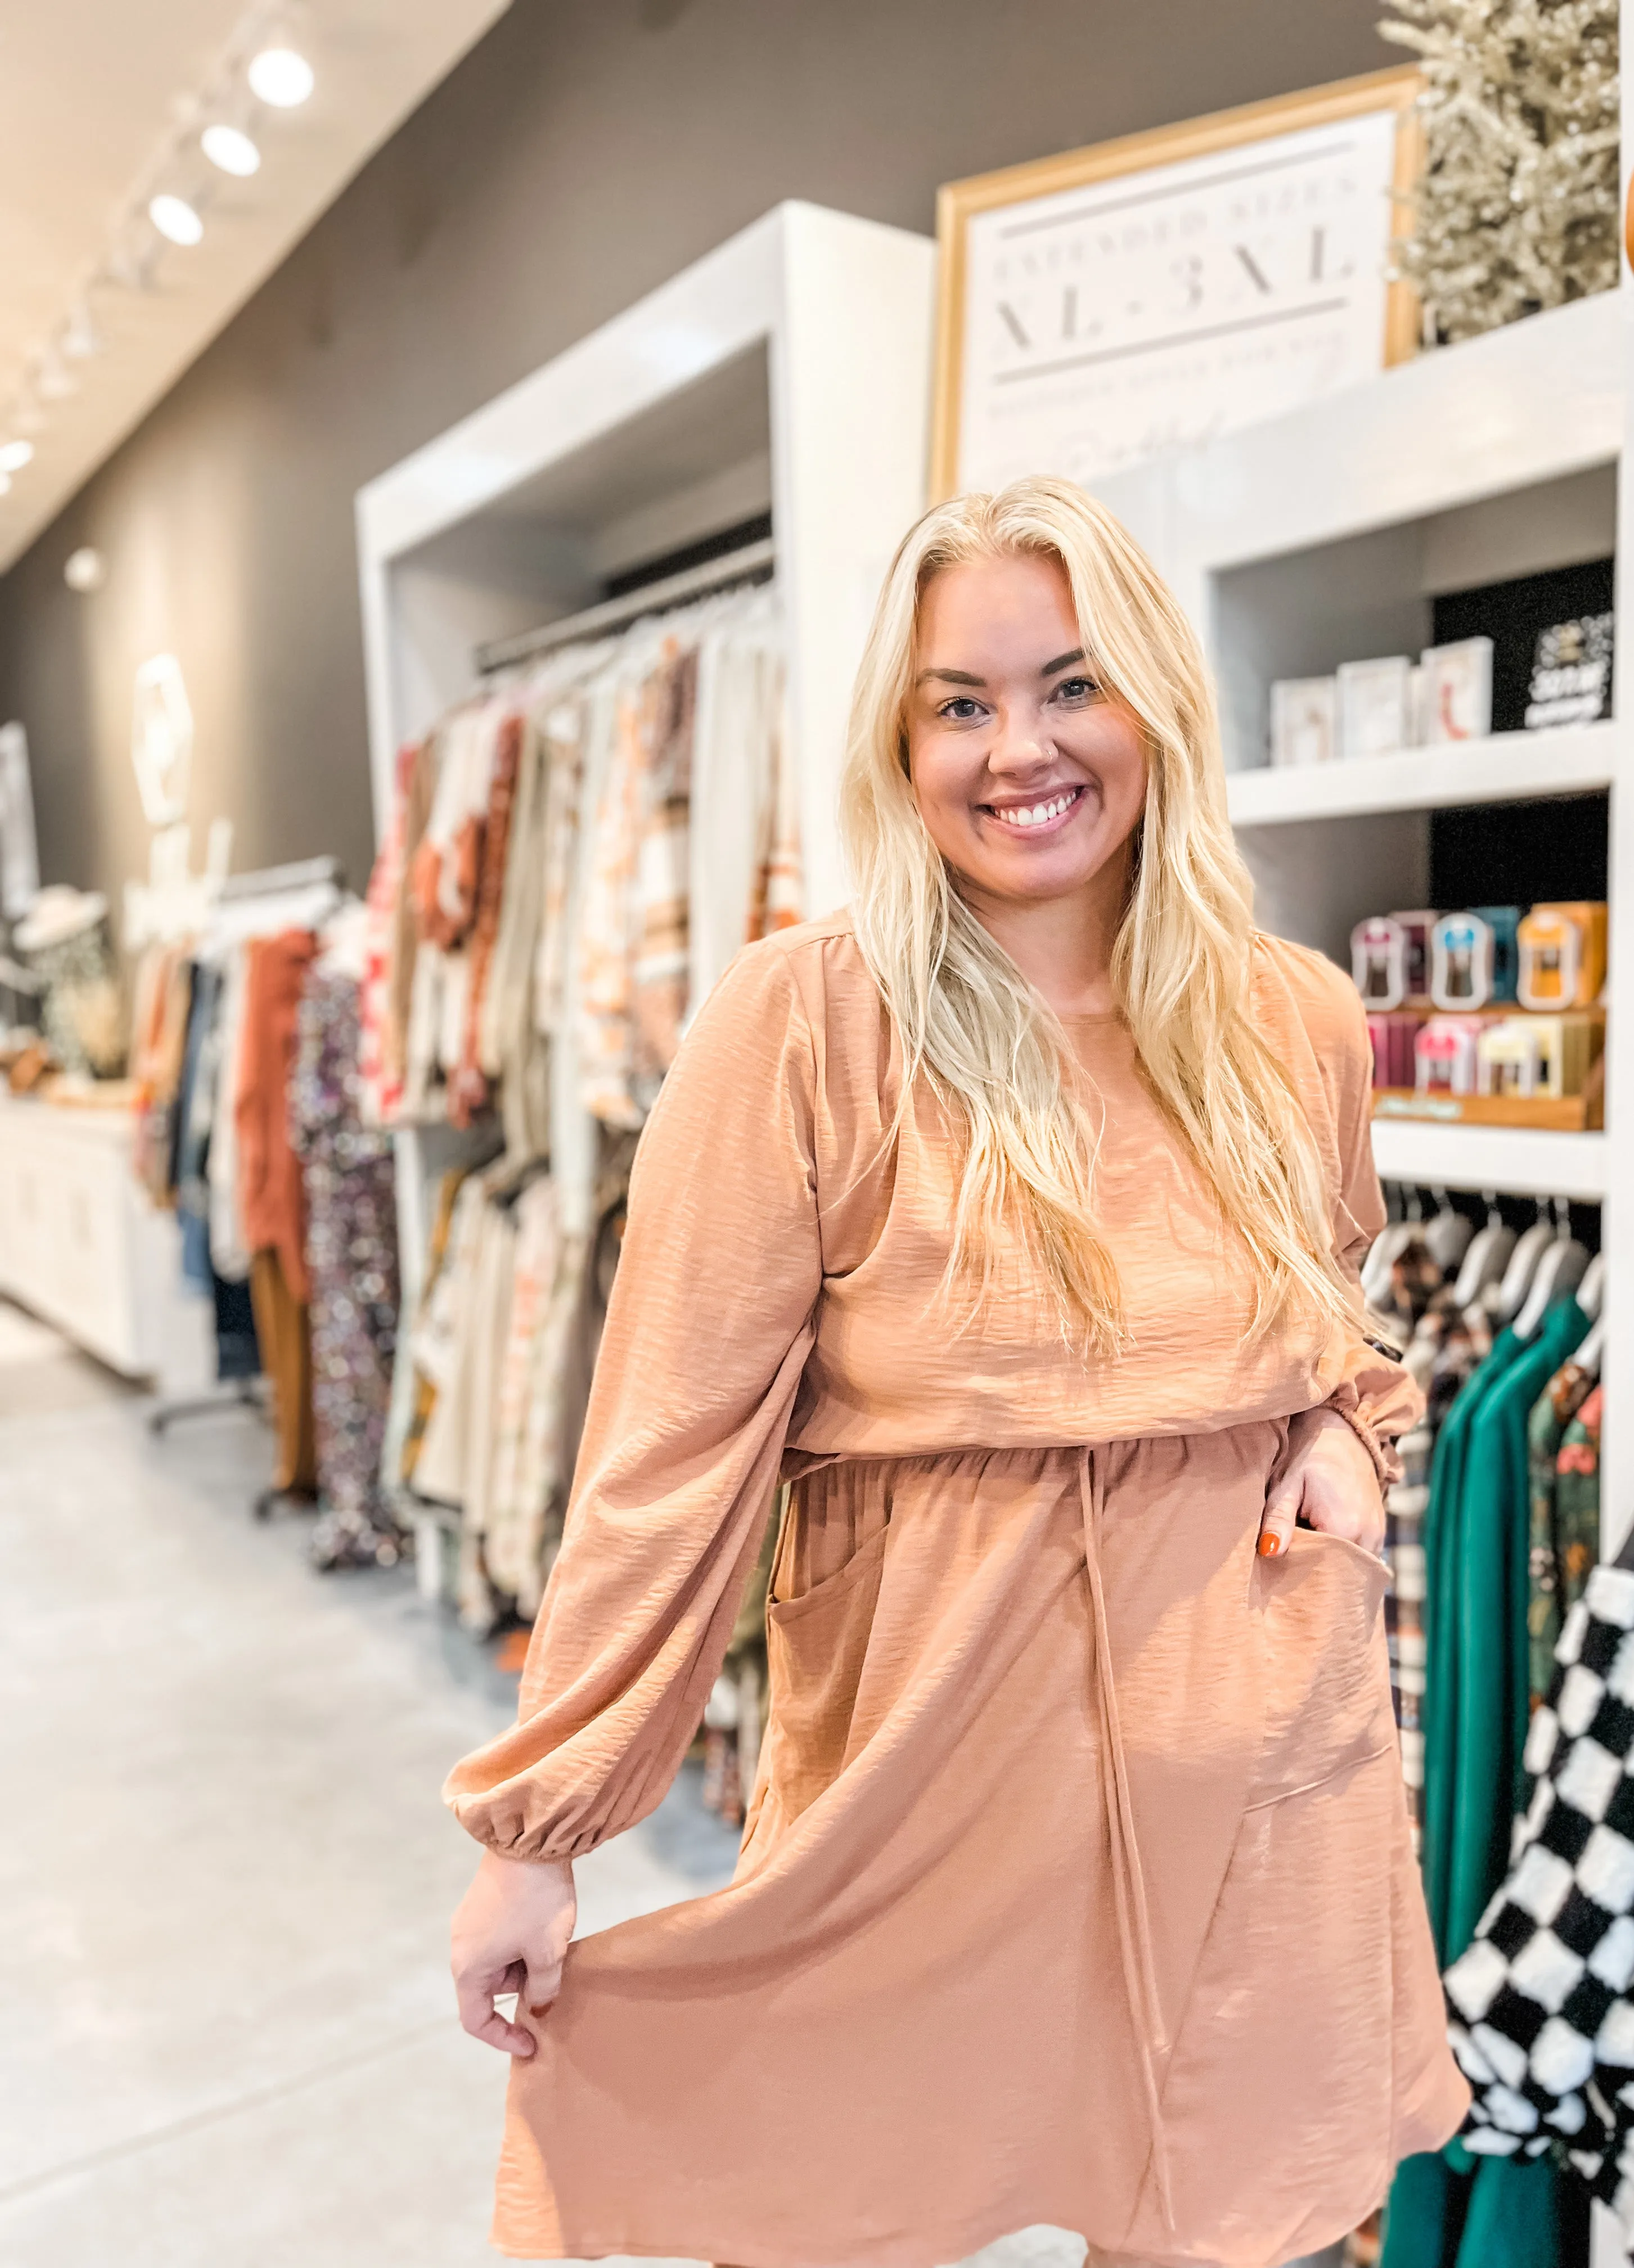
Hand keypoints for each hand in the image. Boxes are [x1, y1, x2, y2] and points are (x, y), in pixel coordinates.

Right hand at [451, 1848, 576, 2057]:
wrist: (530, 1838)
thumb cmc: (536, 1901)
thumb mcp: (547, 1953)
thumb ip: (542, 1990)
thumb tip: (538, 2007)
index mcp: (468, 1967)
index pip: (476, 2020)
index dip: (503, 2038)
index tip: (532, 2043)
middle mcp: (460, 1947)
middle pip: (489, 1989)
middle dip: (521, 1992)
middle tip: (554, 1981)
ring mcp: (470, 1923)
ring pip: (497, 1963)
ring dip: (524, 1965)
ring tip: (554, 1947)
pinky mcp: (482, 1904)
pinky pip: (499, 1940)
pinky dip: (521, 1945)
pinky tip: (545, 1930)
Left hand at [1258, 1407, 1383, 1559]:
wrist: (1344, 1432)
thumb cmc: (1309, 1454)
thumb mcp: (1287, 1483)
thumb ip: (1278, 1518)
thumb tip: (1269, 1552)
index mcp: (1344, 1526)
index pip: (1318, 1571)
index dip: (1294, 1573)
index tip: (1275, 1568)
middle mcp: (1368, 1537)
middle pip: (1336, 1574)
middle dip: (1310, 1575)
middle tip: (1285, 1567)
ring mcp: (1377, 1536)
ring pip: (1348, 1569)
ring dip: (1326, 1567)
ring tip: (1301, 1554)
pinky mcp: (1379, 1533)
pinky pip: (1358, 1560)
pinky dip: (1339, 1560)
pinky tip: (1318, 1548)